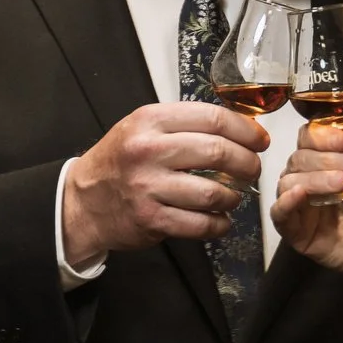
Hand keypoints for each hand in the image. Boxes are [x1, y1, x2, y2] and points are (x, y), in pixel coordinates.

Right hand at [63, 102, 266, 260]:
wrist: (83, 202)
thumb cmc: (120, 161)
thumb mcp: (144, 128)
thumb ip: (186, 125)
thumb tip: (242, 128)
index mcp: (150, 121)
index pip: (213, 119)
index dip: (246, 130)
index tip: (260, 140)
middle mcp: (148, 151)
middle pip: (218, 152)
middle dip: (247, 162)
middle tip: (253, 169)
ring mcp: (148, 187)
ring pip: (213, 192)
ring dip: (234, 197)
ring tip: (234, 196)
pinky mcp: (151, 220)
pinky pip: (200, 224)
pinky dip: (219, 224)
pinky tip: (220, 219)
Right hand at [270, 117, 342, 287]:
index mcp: (324, 158)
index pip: (309, 137)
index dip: (322, 136)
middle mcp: (307, 177)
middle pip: (299, 157)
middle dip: (325, 158)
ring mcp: (299, 203)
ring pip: (288, 181)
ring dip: (313, 178)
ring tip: (342, 184)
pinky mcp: (296, 231)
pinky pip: (279, 214)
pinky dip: (286, 202)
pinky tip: (301, 195)